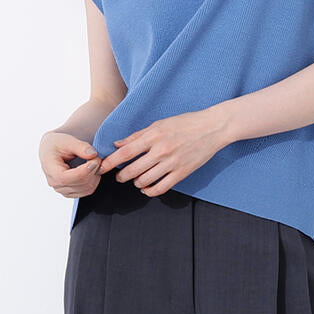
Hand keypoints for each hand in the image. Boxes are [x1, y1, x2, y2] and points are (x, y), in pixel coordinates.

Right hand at [39, 130, 102, 197]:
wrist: (51, 150)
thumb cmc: (56, 145)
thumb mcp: (67, 140)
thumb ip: (80, 146)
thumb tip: (93, 154)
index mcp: (50, 170)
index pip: (68, 178)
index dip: (85, 170)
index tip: (95, 159)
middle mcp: (55, 183)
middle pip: (80, 183)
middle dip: (93, 170)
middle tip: (97, 157)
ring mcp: (62, 190)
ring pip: (86, 189)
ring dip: (95, 175)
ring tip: (95, 163)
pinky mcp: (70, 192)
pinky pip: (87, 191)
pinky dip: (94, 181)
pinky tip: (93, 170)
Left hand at [98, 108, 228, 195]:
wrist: (212, 128)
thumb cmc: (186, 123)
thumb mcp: (159, 123)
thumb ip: (137, 135)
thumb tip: (117, 144)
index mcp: (154, 136)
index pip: (125, 152)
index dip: (110, 162)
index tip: (101, 167)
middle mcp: (161, 150)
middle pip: (132, 170)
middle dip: (121, 176)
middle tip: (118, 176)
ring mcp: (172, 163)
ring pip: (144, 181)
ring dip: (135, 182)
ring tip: (134, 179)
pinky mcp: (182, 173)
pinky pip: (160, 188)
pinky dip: (149, 191)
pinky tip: (146, 188)